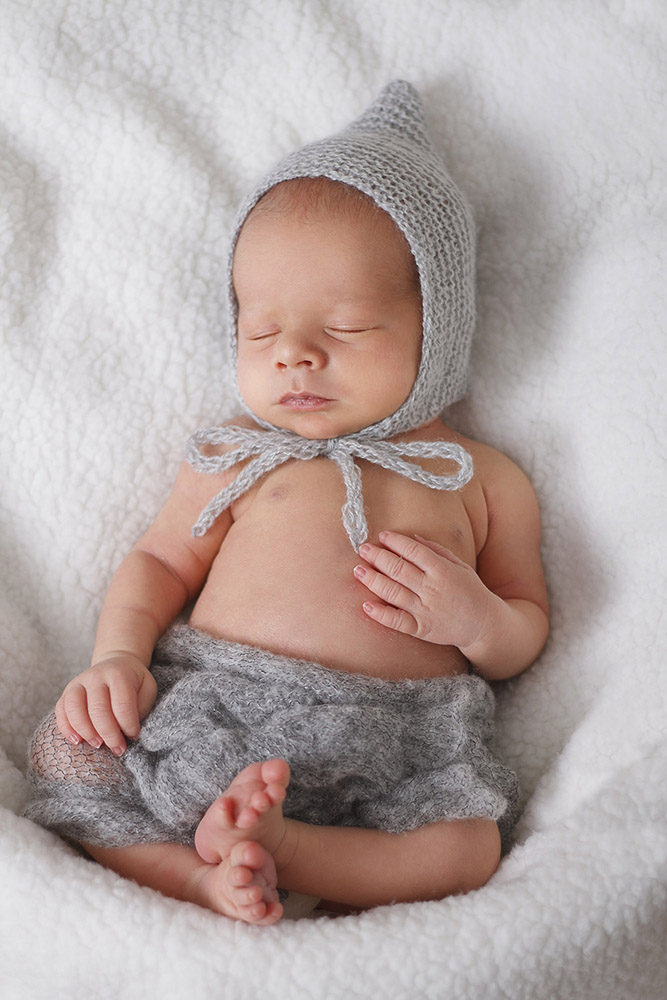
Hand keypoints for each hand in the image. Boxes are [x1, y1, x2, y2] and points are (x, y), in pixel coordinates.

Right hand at [55, 653, 157, 755]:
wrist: (117, 662)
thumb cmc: (133, 681)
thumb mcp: (147, 688)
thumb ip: (141, 707)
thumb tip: (129, 730)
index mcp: (119, 675)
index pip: (122, 705)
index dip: (128, 725)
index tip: (133, 736)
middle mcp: (96, 676)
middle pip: (98, 710)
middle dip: (109, 735)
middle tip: (117, 748)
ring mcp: (78, 682)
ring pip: (74, 709)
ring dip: (86, 732)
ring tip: (98, 744)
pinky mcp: (67, 690)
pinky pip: (61, 710)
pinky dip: (66, 728)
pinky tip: (77, 740)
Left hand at [353, 530, 491, 649]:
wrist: (483, 624)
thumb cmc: (470, 590)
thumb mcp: (459, 565)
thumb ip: (436, 550)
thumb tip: (412, 537)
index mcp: (443, 570)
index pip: (414, 551)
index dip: (396, 542)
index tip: (382, 536)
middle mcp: (432, 589)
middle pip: (398, 569)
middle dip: (378, 557)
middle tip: (364, 549)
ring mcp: (425, 610)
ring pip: (393, 592)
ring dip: (373, 580)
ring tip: (359, 570)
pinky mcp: (421, 629)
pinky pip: (397, 621)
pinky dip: (381, 614)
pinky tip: (366, 606)